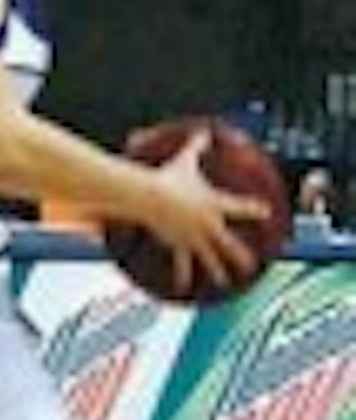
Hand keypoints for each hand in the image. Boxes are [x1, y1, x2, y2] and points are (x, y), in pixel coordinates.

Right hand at [147, 130, 269, 292]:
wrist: (153, 197)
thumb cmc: (169, 178)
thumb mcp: (185, 160)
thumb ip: (196, 146)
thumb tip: (203, 132)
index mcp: (215, 204)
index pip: (241, 207)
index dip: (255, 210)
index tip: (266, 213)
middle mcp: (209, 225)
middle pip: (230, 244)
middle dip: (241, 256)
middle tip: (251, 266)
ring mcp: (194, 238)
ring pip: (209, 259)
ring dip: (217, 271)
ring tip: (224, 281)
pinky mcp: (178, 245)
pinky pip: (181, 264)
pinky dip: (181, 276)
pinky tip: (182, 288)